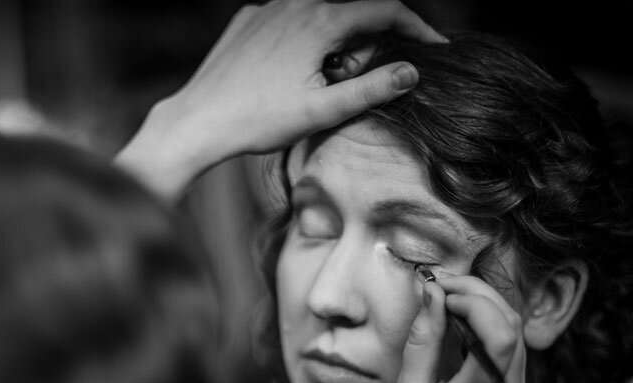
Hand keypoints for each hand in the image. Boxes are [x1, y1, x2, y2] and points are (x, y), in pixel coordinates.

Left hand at [115, 0, 445, 200]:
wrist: (198, 121)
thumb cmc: (257, 120)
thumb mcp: (322, 112)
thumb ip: (371, 89)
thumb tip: (411, 72)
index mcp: (320, 20)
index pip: (385, 10)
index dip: (416, 28)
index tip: (433, 47)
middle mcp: (294, 3)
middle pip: (352, 12)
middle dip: (368, 42)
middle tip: (359, 80)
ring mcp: (267, 8)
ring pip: (319, 15)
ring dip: (334, 43)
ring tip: (318, 83)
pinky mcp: (247, 20)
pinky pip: (288, 22)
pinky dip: (302, 41)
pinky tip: (289, 74)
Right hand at [380, 274, 527, 382]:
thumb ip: (421, 346)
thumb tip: (430, 293)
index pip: (498, 337)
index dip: (472, 300)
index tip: (437, 291)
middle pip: (511, 328)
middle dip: (477, 294)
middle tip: (438, 286)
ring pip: (516, 337)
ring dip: (484, 308)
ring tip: (444, 301)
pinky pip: (511, 354)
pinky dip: (488, 329)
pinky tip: (458, 325)